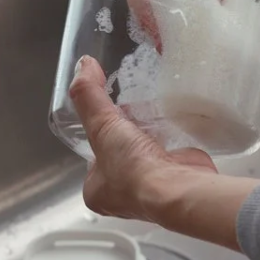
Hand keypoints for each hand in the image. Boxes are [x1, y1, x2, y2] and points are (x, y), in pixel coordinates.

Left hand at [67, 55, 218, 220]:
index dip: (98, 133)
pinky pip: (170, 150)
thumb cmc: (133, 171)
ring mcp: (152, 186)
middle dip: (125, 132)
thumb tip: (83, 65)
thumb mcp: (102, 126)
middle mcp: (123, 194)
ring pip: (145, 151)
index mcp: (96, 191)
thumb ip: (90, 96)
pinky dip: (170, 135)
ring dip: (148, 133)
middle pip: (119, 152)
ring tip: (148, 110)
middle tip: (128, 109)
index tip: (107, 114)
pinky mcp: (176, 174)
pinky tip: (170, 119)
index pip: (92, 156)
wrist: (177, 189)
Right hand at [116, 0, 235, 51]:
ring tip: (213, 47)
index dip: (160, 28)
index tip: (181, 45)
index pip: (143, 7)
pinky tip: (224, 31)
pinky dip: (211, 18)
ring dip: (197, 30)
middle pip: (160, 19)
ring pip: (181, 17)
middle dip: (180, 35)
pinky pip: (201, 8)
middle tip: (201, 53)